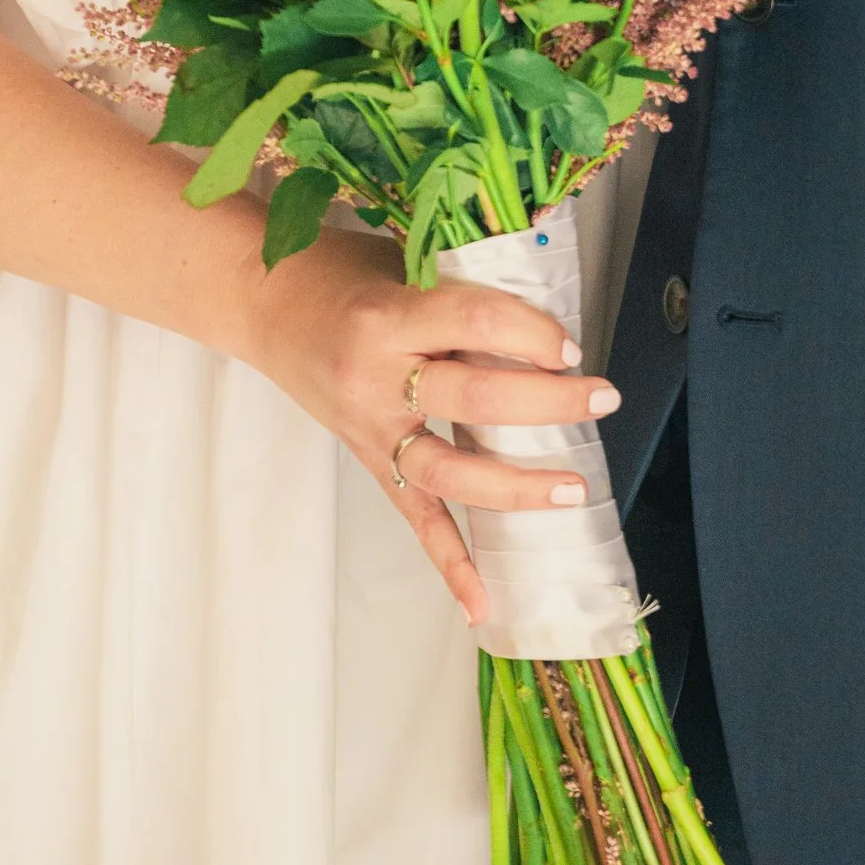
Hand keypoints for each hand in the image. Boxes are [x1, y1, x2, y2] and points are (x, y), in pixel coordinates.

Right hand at [236, 218, 620, 619]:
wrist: (262, 300)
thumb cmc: (338, 269)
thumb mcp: (401, 261)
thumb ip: (460, 292)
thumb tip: (541, 323)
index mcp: (387, 317)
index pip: (474, 323)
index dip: (530, 334)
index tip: (569, 344)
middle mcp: (376, 378)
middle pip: (475, 400)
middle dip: (548, 402)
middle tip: (602, 397)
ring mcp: (370, 427)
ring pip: (451, 472)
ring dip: (517, 486)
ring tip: (572, 490)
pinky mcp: (366, 459)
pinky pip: (413, 518)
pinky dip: (450, 563)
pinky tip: (483, 603)